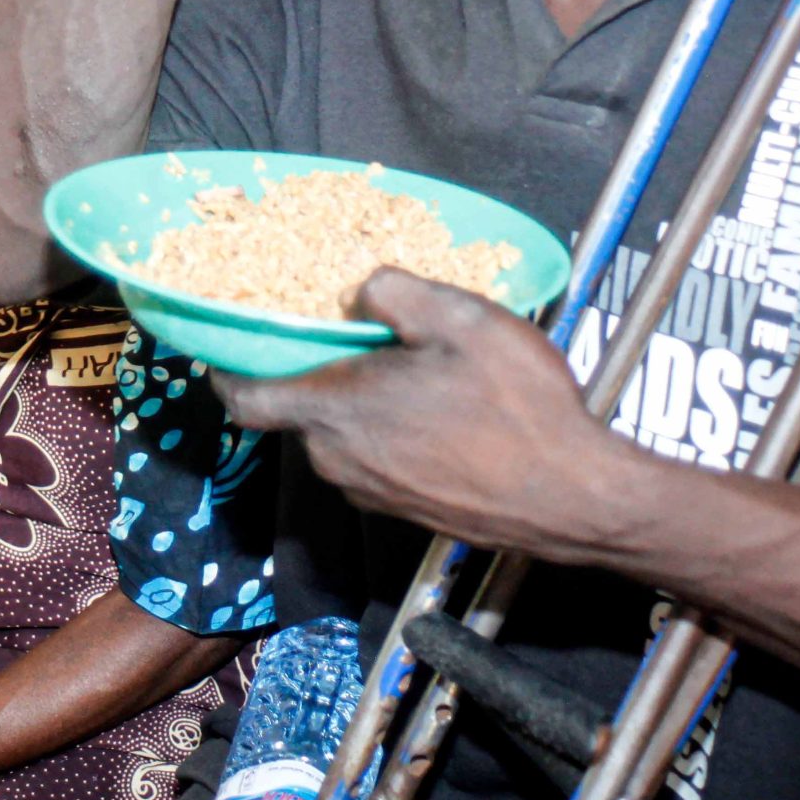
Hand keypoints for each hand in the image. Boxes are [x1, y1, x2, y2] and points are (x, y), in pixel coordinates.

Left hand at [213, 269, 609, 551]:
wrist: (574, 499)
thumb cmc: (518, 409)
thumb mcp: (463, 319)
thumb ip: (396, 293)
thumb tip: (361, 289)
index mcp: (336, 410)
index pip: (244, 398)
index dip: (225, 369)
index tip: (228, 342)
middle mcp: (340, 460)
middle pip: (300, 409)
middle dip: (318, 370)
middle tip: (358, 333)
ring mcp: (372, 493)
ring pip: (342, 435)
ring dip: (360, 402)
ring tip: (413, 367)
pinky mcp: (405, 510)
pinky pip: (376, 459)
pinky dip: (389, 431)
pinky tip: (440, 410)